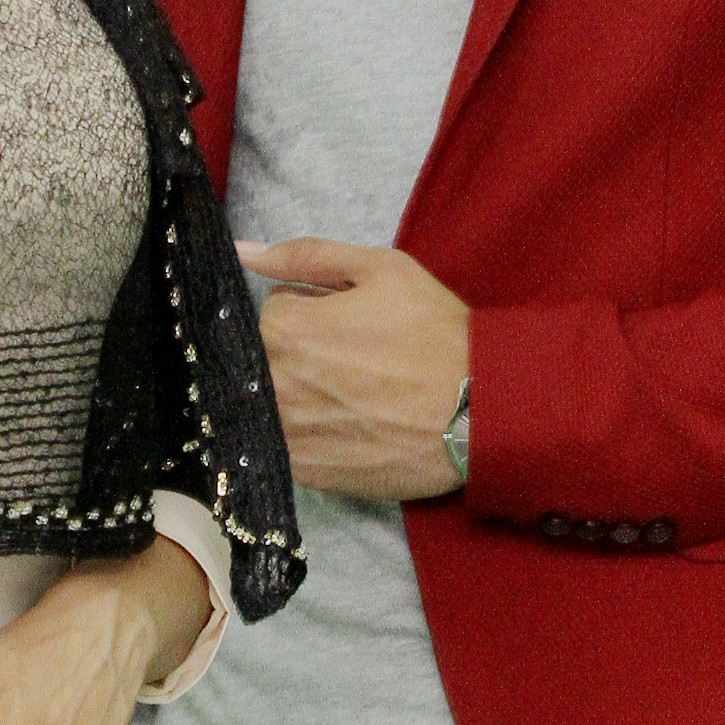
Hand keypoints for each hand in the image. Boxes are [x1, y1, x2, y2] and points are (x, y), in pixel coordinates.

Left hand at [240, 239, 471, 501]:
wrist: (480, 412)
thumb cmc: (434, 333)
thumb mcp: (381, 270)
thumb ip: (305, 256)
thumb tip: (243, 252)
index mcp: (284, 330)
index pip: (274, 309)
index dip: (312, 309)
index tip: (348, 321)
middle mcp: (273, 386)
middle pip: (268, 358)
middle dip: (301, 352)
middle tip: (356, 360)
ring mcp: (288, 435)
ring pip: (276, 400)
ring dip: (304, 392)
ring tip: (356, 394)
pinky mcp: (307, 472)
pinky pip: (292, 440)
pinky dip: (315, 430)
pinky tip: (354, 425)